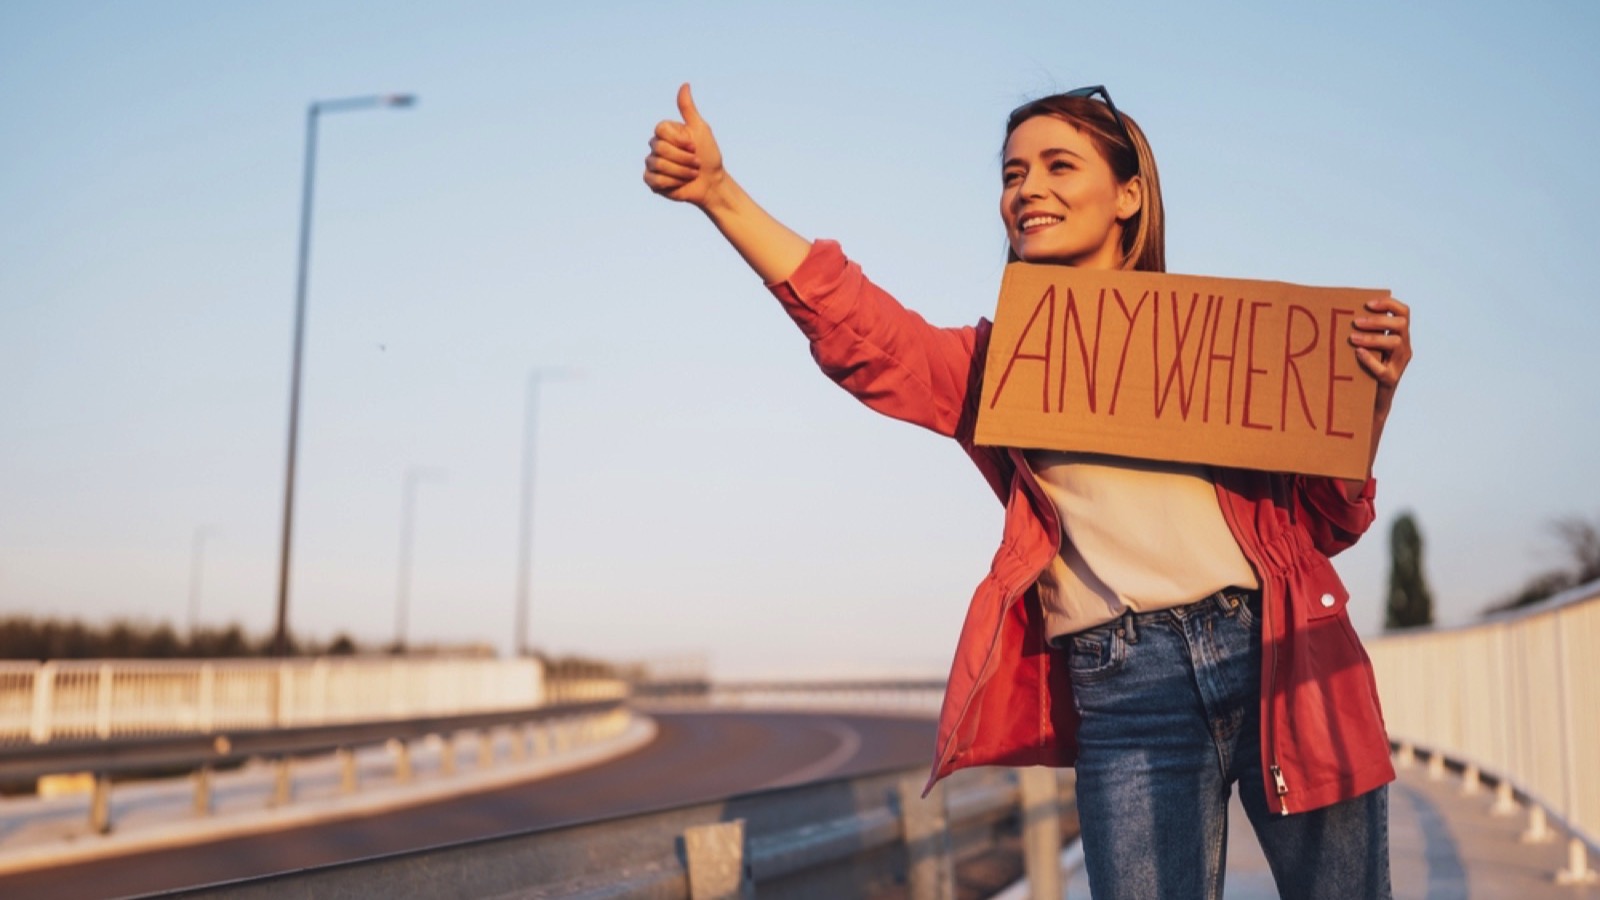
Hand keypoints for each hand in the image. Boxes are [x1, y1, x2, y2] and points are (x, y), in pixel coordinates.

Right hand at [643, 83, 725, 208]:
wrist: (712, 182)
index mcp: (666, 132)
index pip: (660, 129)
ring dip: (680, 171)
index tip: (693, 146)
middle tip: (696, 163)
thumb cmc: (709, 155)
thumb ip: (688, 109)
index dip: (679, 140)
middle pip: (659, 148)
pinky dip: (671, 182)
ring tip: (692, 174)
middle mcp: (656, 146)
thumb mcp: (701, 129)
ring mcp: (652, 163)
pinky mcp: (651, 181)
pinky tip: (680, 183)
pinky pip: (654, 179)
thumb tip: (685, 84)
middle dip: (683, 158)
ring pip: (658, 164)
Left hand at [1350, 296, 1411, 416]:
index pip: (1403, 312)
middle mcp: (1404, 348)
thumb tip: (1340, 314)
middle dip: (1377, 320)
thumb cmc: (1364, 369)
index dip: (1388, 304)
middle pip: (1401, 324)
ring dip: (1373, 337)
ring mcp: (1399, 365)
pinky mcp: (1390, 380)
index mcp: (1400, 337)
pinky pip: (1383, 369)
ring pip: (1395, 343)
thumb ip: (1363, 332)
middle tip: (1356, 322)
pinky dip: (1370, 359)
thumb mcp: (1367, 347)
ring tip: (1352, 337)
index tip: (1367, 304)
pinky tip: (1357, 353)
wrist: (1370, 402)